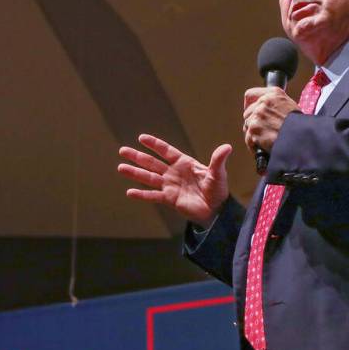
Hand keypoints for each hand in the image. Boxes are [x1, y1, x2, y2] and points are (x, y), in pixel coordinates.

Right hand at [117, 134, 231, 226]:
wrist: (216, 210)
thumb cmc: (218, 190)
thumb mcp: (218, 174)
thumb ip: (218, 160)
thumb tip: (227, 146)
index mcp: (184, 163)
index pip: (166, 151)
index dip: (155, 144)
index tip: (141, 138)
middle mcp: (174, 173)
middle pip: (152, 163)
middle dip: (138, 157)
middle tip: (122, 150)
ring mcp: (170, 186)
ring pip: (149, 177)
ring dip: (135, 173)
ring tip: (121, 167)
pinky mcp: (169, 199)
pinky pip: (153, 196)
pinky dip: (142, 194)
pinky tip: (130, 192)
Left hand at [242, 87, 300, 153]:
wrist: (301, 138)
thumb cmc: (300, 126)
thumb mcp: (290, 106)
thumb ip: (275, 104)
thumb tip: (265, 110)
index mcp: (274, 94)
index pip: (250, 95)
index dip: (249, 105)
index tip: (251, 112)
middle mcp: (264, 102)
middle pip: (247, 113)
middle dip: (253, 122)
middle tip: (264, 131)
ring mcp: (258, 115)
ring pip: (247, 126)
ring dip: (254, 134)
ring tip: (266, 140)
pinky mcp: (254, 128)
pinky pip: (248, 138)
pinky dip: (254, 145)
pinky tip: (263, 147)